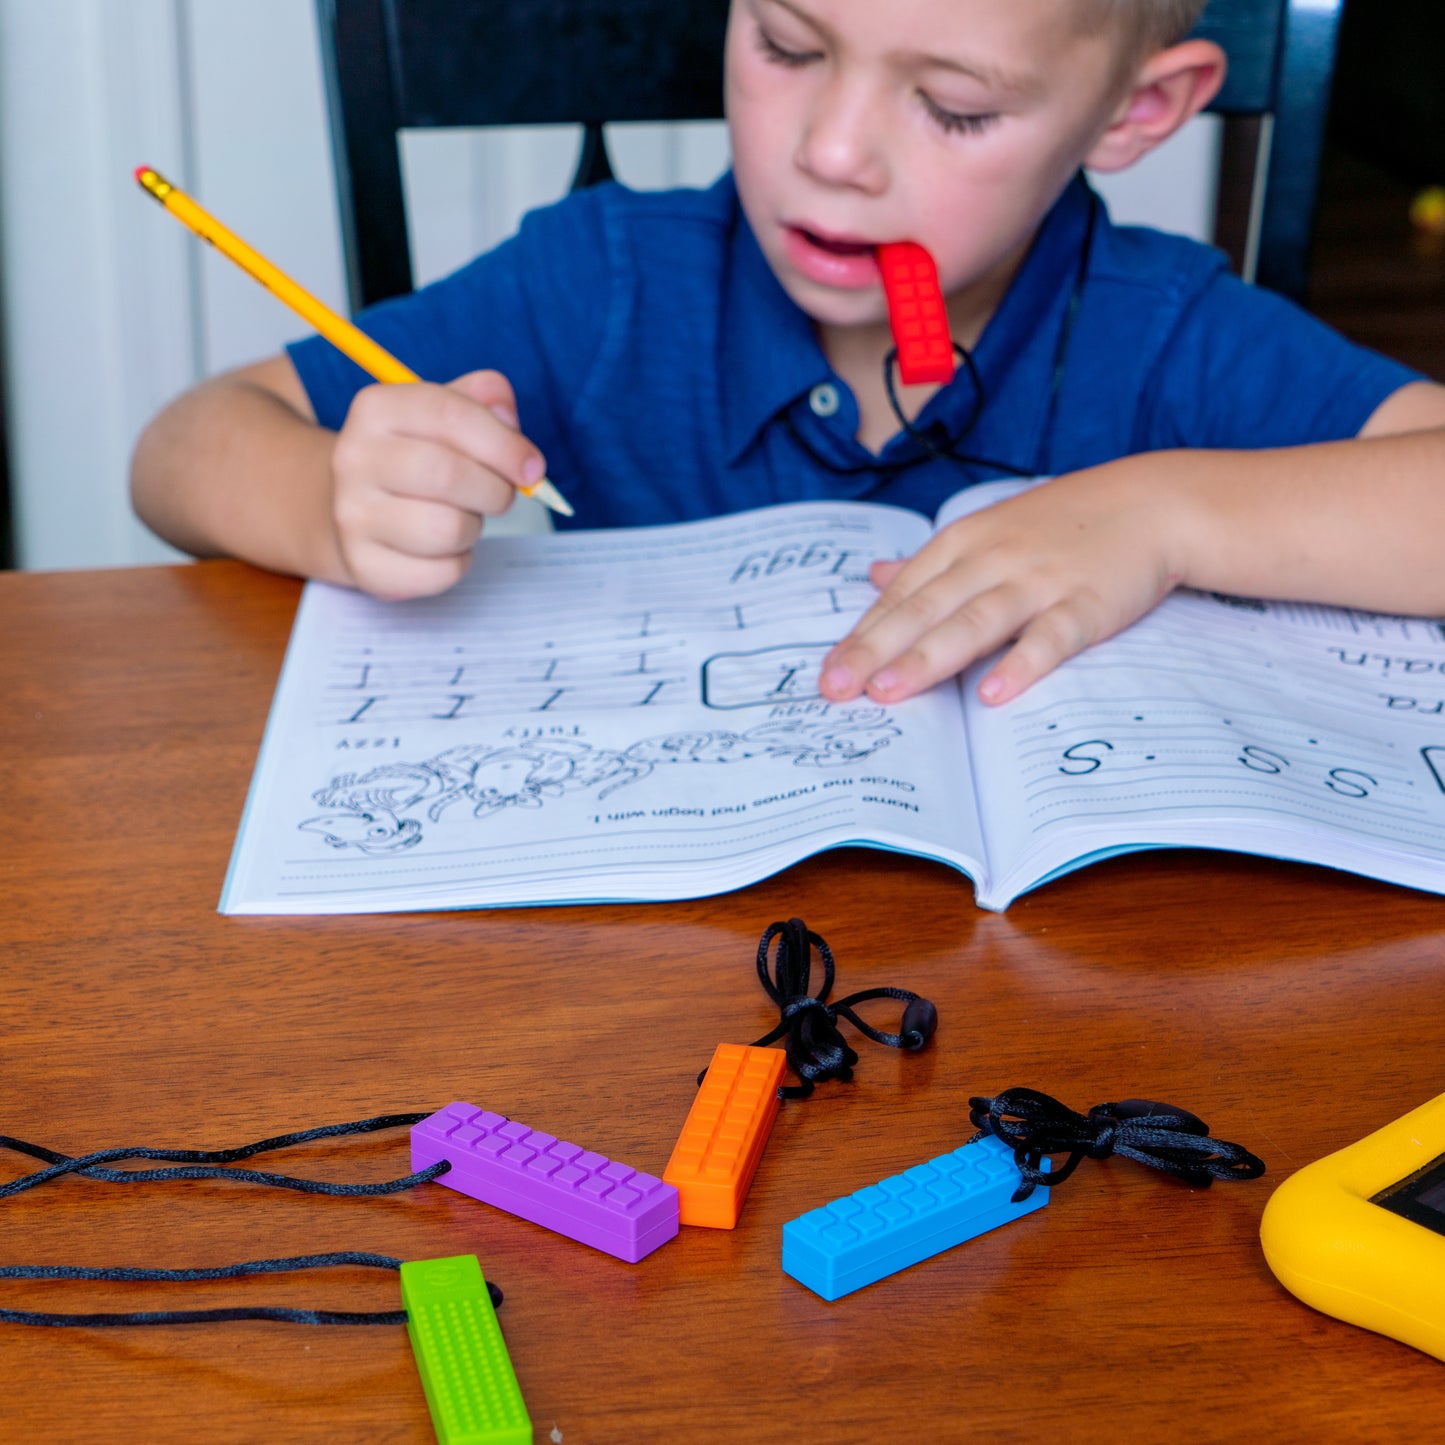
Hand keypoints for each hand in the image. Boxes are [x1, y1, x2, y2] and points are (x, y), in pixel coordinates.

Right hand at [329, 369, 545, 597]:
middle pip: (449, 475)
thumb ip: (483, 399)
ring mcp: (353, 515)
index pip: (450, 415)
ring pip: (447, 529)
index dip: (504, 444)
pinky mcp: (364, 566)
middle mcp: (355, 458)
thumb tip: (509, 419)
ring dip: (474, 527)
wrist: (354, 506)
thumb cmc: (415, 456)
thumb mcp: (442, 413)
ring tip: (463, 516)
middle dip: (495, 490)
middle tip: (501, 495)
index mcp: (376, 409)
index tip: (532, 468)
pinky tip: (443, 547)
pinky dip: (458, 562)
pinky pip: (441, 572)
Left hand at [819, 463, 1184, 705]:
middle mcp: (992, 559)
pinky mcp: (1086, 603)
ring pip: (974, 622)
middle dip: (876, 650)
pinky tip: (993, 693)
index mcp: (962, 543)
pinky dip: (1022, 663)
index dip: (863, 635)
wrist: (1152, 503)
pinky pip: (1050, 636)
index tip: (827, 673)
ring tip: (888, 692)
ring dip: (928, 657)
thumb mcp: (986, 531)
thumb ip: (929, 563)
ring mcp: (1039, 581)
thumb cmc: (1061, 525)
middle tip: (836, 689)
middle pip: (924, 610)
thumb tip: (873, 576)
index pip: (901, 596)